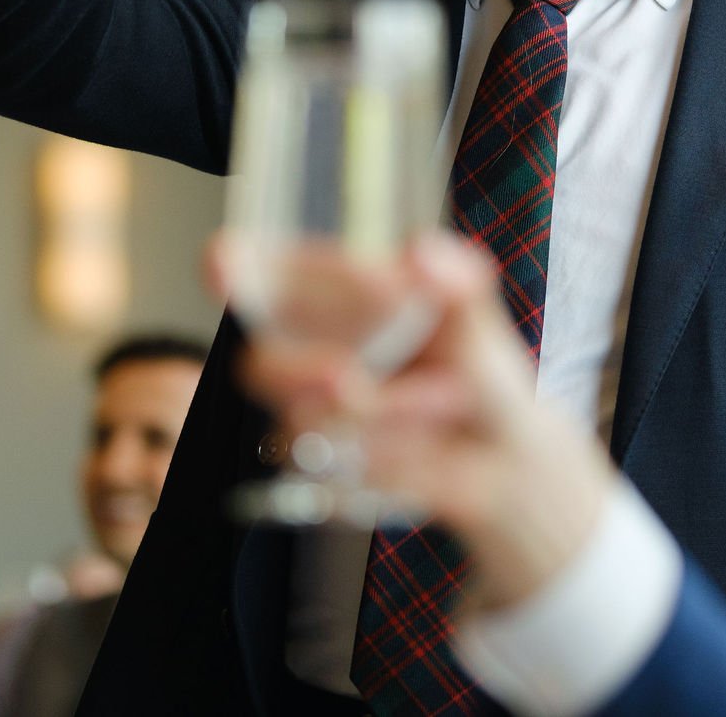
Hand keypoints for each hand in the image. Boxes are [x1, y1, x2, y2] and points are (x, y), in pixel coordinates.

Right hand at [212, 231, 615, 610]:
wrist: (502, 456)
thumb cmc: (480, 370)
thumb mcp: (478, 318)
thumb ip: (457, 281)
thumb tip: (421, 250)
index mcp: (339, 298)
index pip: (269, 276)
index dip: (237, 267)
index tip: (223, 262)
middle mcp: (312, 350)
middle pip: (261, 364)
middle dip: (297, 372)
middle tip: (348, 380)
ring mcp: (312, 411)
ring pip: (303, 425)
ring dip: (381, 418)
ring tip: (442, 405)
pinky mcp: (324, 465)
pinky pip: (332, 473)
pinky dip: (387, 460)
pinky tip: (425, 445)